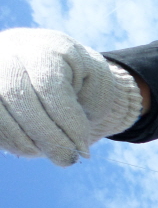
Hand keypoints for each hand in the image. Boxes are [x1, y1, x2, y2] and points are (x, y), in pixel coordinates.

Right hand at [0, 28, 141, 165]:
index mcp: (46, 48)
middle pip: (17, 95)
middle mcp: (11, 52)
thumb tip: (76, 143)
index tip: (82, 147)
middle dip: (46, 136)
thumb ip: (91, 105)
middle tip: (66, 159)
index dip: (66, 121)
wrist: (56, 65)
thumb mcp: (98, 85)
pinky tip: (29, 147)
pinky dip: (7, 139)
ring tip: (47, 153)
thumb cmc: (83, 79)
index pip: (48, 85)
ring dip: (22, 141)